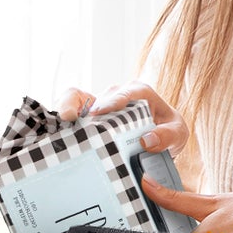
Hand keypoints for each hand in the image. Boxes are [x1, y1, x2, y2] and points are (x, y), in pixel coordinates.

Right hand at [55, 80, 188, 155]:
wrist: (159, 141)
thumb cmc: (168, 131)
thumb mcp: (178, 133)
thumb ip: (168, 136)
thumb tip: (147, 140)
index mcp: (139, 92)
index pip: (123, 94)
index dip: (109, 102)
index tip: (97, 113)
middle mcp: (115, 94)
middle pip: (95, 97)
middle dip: (82, 109)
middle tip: (70, 122)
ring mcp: (98, 103)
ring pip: (76, 99)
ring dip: (66, 110)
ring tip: (59, 123)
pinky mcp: (85, 114)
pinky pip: (68, 107)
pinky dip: (60, 115)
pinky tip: (55, 130)